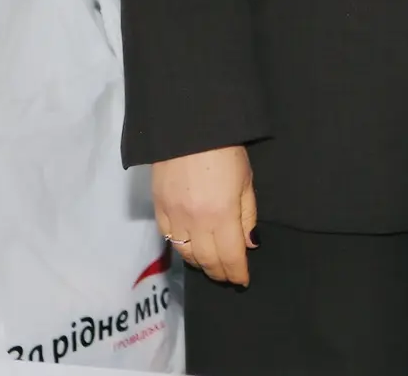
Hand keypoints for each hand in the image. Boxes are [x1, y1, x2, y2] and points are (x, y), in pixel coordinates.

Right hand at [151, 145, 257, 286]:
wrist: (189, 127)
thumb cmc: (227, 150)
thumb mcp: (246, 180)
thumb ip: (247, 215)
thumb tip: (249, 244)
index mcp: (222, 215)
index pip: (230, 257)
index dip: (237, 273)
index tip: (242, 280)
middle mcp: (196, 222)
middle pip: (207, 260)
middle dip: (220, 272)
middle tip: (228, 276)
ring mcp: (174, 216)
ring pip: (186, 253)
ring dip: (200, 263)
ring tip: (211, 264)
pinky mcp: (158, 207)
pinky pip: (169, 237)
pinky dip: (181, 247)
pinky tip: (189, 247)